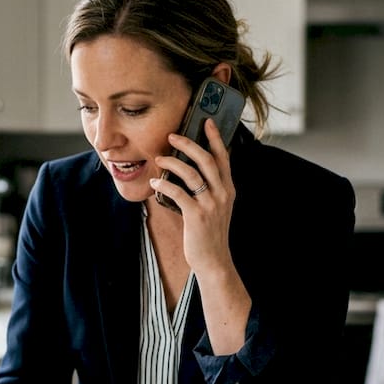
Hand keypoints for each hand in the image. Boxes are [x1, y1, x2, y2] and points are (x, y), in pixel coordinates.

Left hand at [153, 118, 235, 273]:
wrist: (213, 261)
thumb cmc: (209, 234)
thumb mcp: (216, 208)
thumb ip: (209, 189)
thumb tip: (189, 170)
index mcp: (228, 189)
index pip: (224, 158)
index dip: (215, 138)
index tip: (206, 122)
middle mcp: (222, 194)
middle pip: (207, 160)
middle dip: (188, 144)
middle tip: (172, 136)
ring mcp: (210, 205)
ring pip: (192, 174)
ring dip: (172, 163)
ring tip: (159, 158)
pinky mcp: (196, 216)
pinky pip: (178, 193)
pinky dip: (165, 185)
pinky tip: (155, 182)